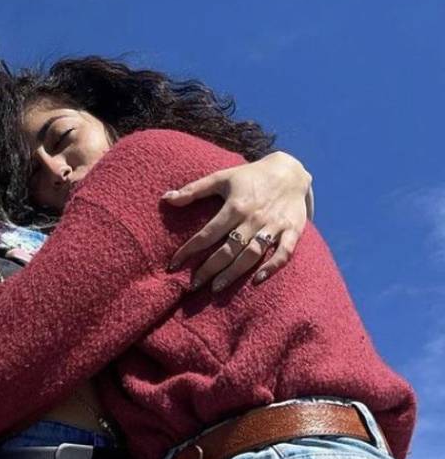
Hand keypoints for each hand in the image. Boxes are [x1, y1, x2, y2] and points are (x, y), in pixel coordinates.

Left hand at [164, 151, 311, 290]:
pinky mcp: (293, 231)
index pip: (207, 233)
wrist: (290, 171)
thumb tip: (165, 198)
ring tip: (216, 288)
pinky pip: (284, 253)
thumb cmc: (249, 176)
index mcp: (236, 206)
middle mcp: (254, 218)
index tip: (174, 265)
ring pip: (252, 254)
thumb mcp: (221, 177)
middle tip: (193, 285)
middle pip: (229, 249)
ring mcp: (274, 226)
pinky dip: (272, 267)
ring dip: (234, 273)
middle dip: (209, 269)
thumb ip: (193, 189)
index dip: (189, 250)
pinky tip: (256, 280)